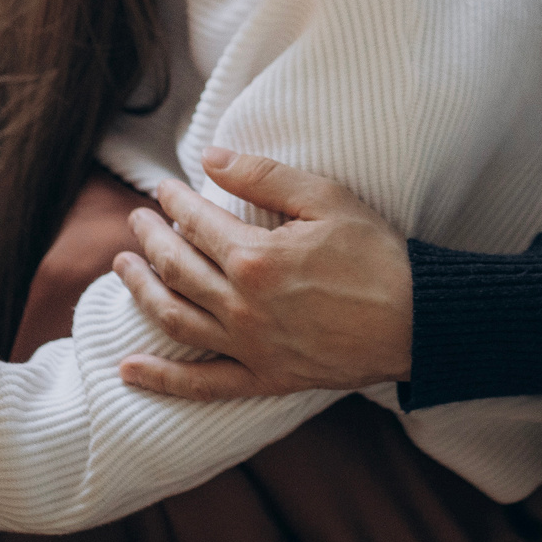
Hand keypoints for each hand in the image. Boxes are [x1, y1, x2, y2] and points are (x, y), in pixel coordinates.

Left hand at [112, 147, 413, 399]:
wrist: (417, 321)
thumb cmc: (377, 254)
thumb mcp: (327, 198)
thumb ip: (264, 177)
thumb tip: (210, 157)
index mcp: (256, 258)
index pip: (195, 222)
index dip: (173, 201)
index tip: (162, 189)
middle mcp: (242, 305)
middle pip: (175, 268)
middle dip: (149, 239)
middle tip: (136, 221)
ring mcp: (250, 347)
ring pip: (175, 319)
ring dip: (141, 291)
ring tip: (123, 269)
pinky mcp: (264, 379)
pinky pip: (202, 385)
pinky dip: (161, 380)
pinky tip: (128, 370)